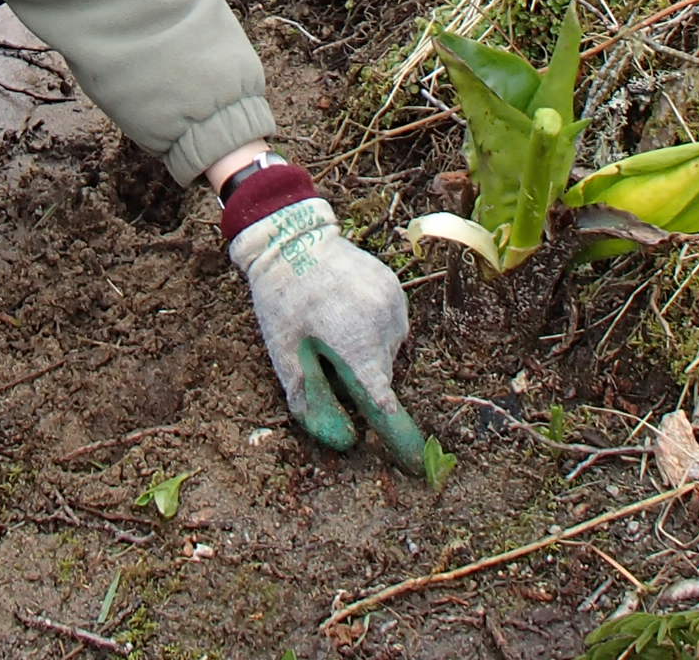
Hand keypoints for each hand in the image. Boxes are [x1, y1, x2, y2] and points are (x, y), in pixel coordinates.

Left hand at [230, 196, 425, 472]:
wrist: (293, 236)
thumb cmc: (283, 297)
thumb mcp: (285, 353)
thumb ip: (312, 400)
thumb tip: (343, 442)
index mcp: (356, 341)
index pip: (384, 402)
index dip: (398, 435)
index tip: (416, 463)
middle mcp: (385, 323)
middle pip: (381, 376)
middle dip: (357, 380)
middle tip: (321, 354)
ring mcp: (395, 304)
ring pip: (386, 352)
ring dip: (365, 354)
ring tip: (330, 326)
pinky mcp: (396, 290)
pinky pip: (390, 327)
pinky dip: (371, 331)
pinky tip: (344, 312)